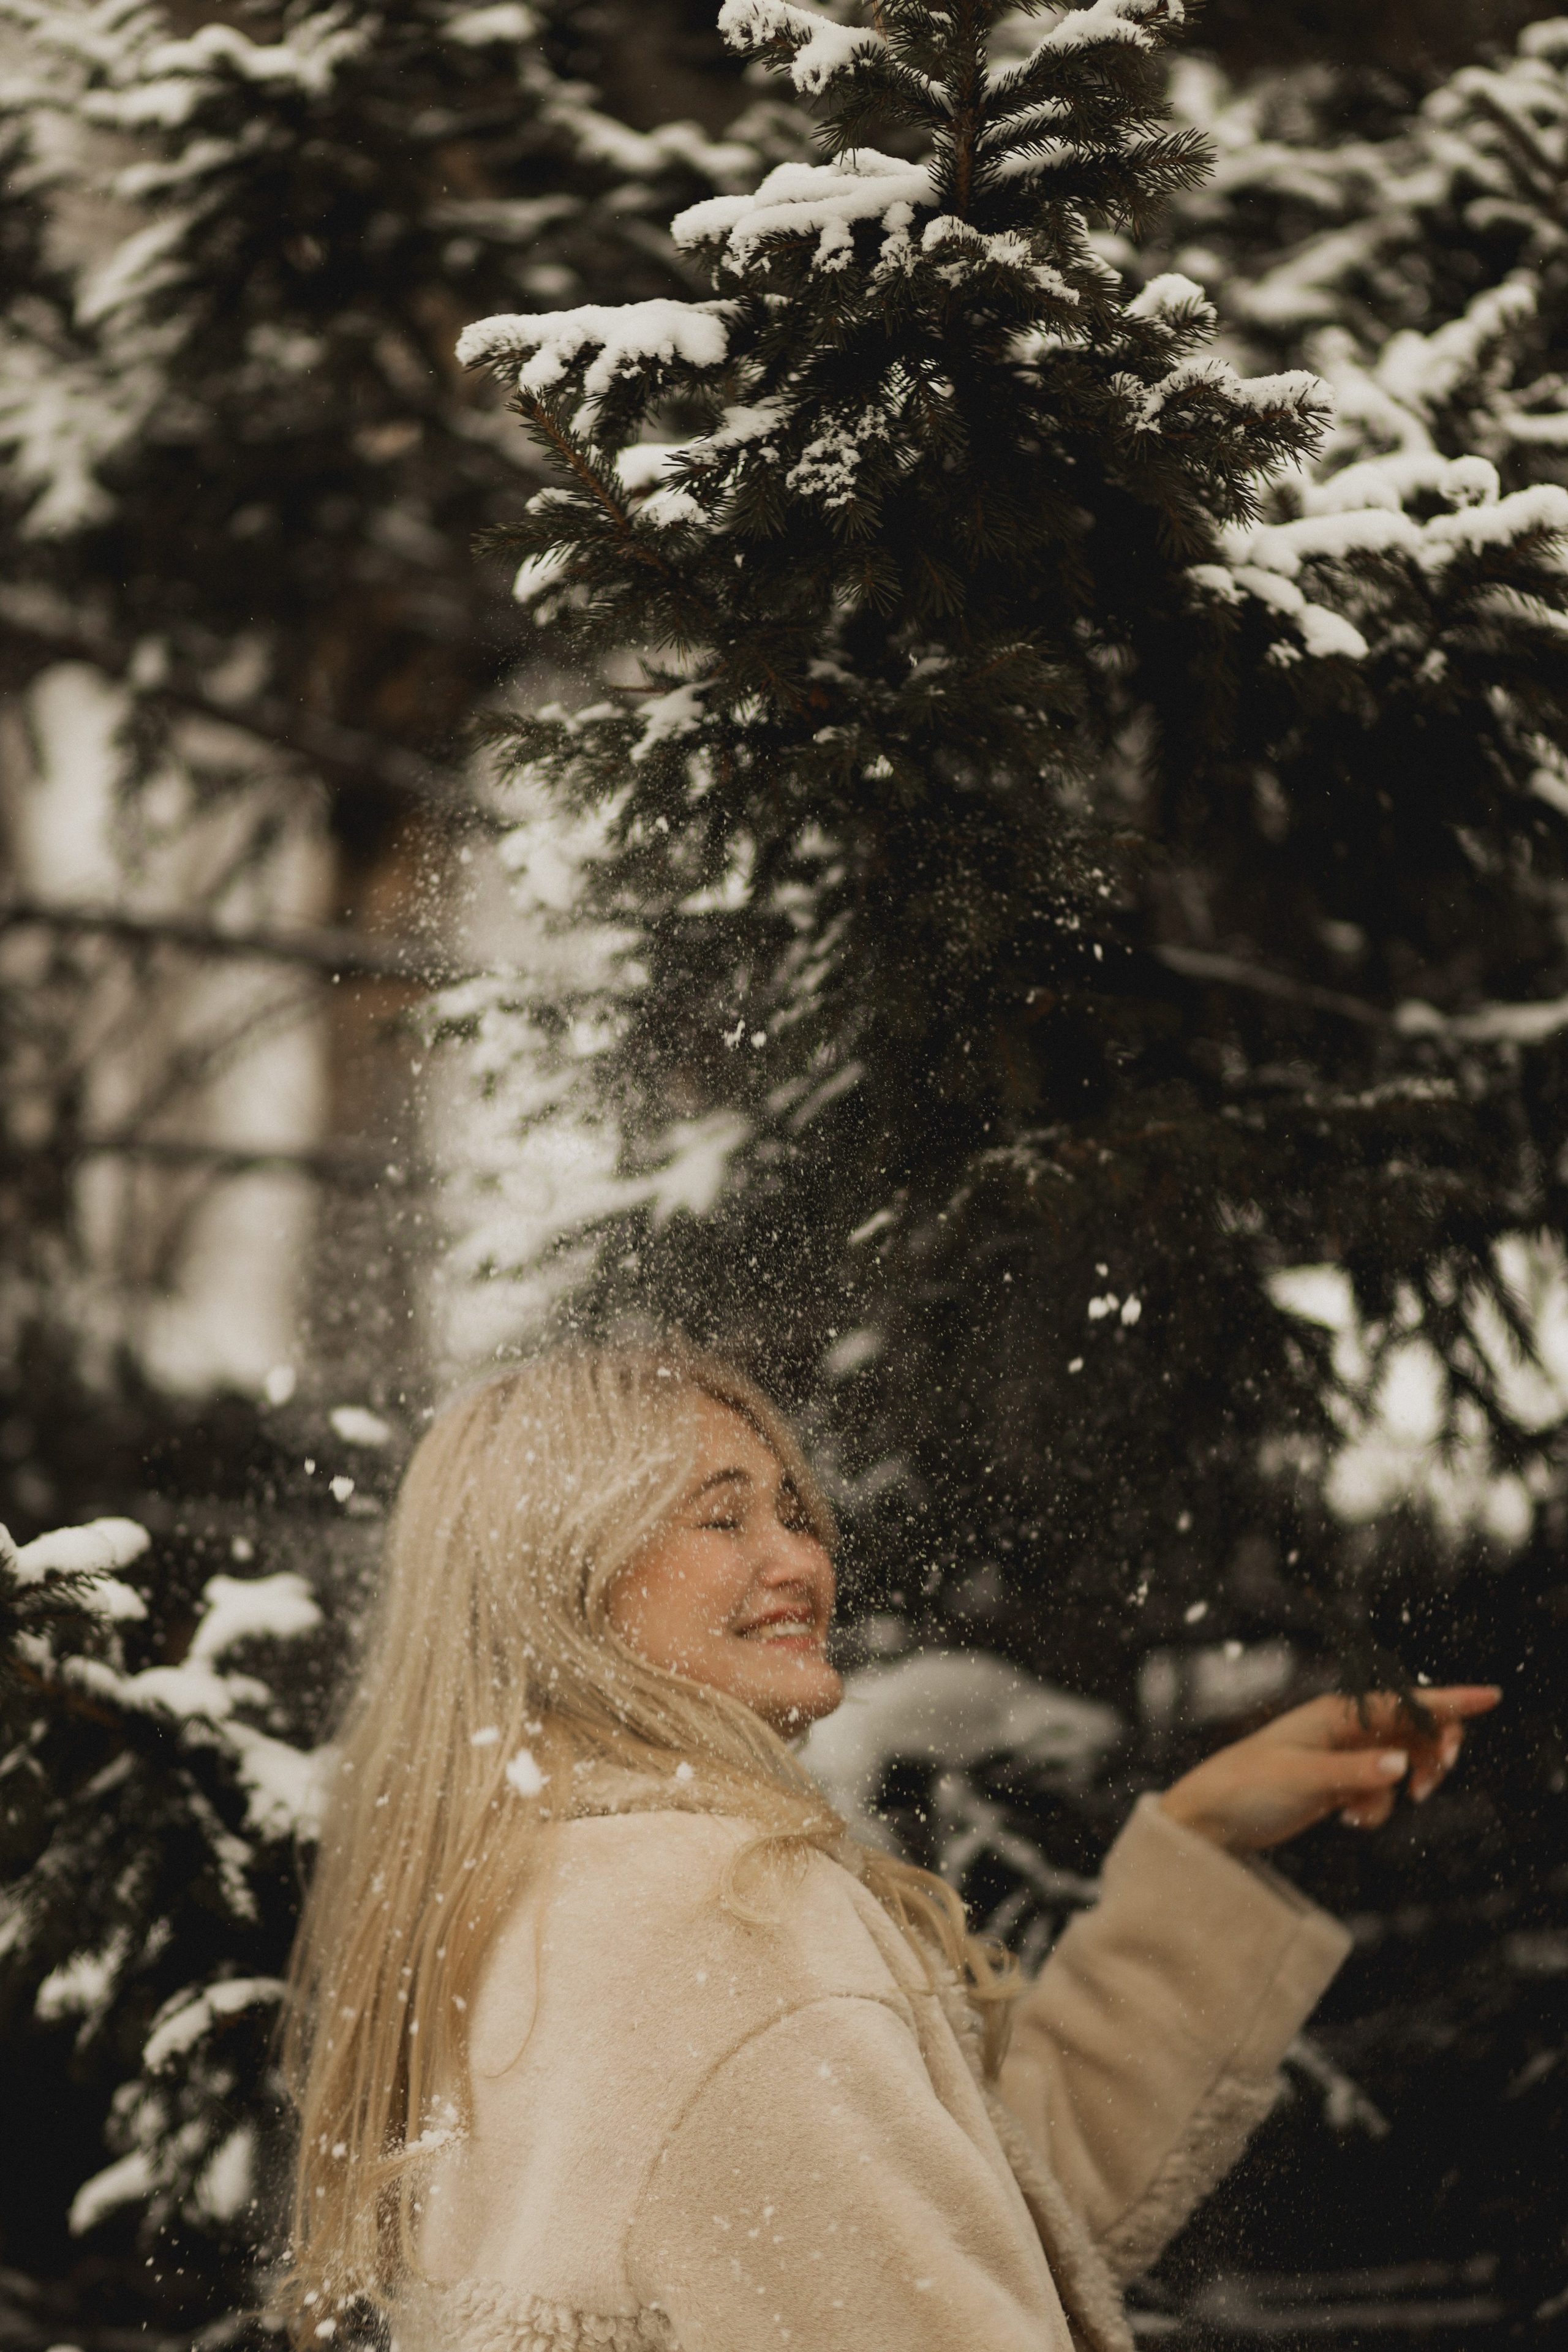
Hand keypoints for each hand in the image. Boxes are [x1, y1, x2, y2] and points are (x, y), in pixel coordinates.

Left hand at [1159, 1686, 1500, 1853]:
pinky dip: (1377, 1807)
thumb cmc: (1246, 1786)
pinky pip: (1380, 1791)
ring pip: (1400, 1763)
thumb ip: (1354, 1772)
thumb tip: (1402, 1765)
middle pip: (1411, 1731)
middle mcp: (1343, 1729)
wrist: (1210, 1819)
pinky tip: (1350, 1820)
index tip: (1491, 1697)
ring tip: (1371, 1813)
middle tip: (1432, 1783)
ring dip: (1402, 1787)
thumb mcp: (1301, 1778)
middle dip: (1431, 1754)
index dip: (1449, 1701)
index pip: (1403, 1703)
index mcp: (1335, 1714)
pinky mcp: (1337, 1784)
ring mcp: (1342, 1757)